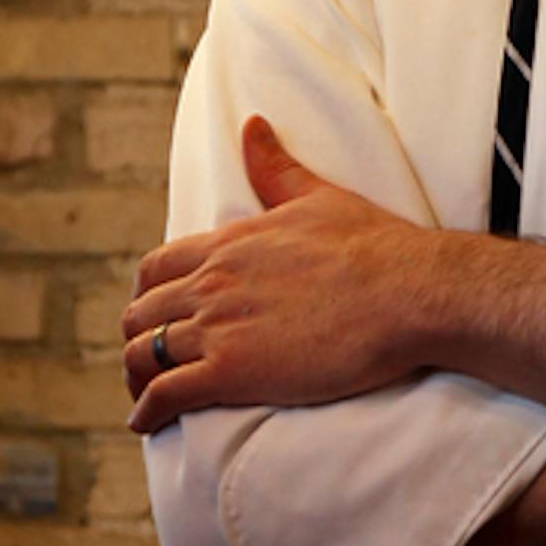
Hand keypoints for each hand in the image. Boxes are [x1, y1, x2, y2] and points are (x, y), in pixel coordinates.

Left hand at [124, 117, 437, 432]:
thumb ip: (276, 167)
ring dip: (137, 376)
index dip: (145, 294)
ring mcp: (218, 328)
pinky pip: (165, 394)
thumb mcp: (318, 196)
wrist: (409, 293)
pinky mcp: (233, 371)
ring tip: (145, 395)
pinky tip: (146, 421)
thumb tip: (251, 124)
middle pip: (141, 313)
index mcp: (228, 244)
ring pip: (143, 353)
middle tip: (150, 359)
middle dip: (138, 337)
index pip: (155, 268)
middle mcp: (212, 283)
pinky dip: (146, 411)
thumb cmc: (375, 246)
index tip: (153, 311)